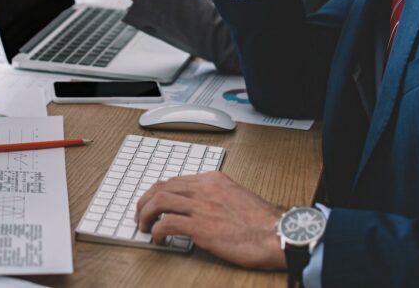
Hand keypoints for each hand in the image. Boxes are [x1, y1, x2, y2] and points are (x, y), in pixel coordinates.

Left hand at [135, 171, 286, 269]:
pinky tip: (158, 240)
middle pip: (161, 186)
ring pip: (159, 201)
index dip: (158, 192)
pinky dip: (157, 232)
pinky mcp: (201, 227)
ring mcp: (201, 206)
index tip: (152, 202)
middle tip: (140, 214)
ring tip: (144, 226)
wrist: (277, 234)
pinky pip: (167, 224)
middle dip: (145, 200)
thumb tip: (198, 206)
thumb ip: (215, 196)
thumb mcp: (236, 196)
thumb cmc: (262, 222)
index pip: (175, 180)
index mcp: (213, 179)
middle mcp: (204, 188)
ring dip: (145, 213)